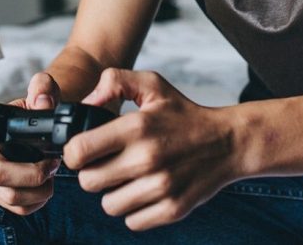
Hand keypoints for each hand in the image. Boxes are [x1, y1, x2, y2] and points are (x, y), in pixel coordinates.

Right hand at [0, 72, 62, 214]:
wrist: (44, 133)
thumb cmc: (39, 112)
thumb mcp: (45, 94)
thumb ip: (44, 88)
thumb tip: (42, 101)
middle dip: (31, 173)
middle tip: (52, 164)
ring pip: (8, 194)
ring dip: (39, 190)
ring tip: (53, 175)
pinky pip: (16, 208)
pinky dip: (37, 202)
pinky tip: (46, 189)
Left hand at [65, 69, 240, 230]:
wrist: (229, 142)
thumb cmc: (184, 113)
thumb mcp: (152, 84)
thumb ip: (114, 81)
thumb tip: (87, 103)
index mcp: (137, 127)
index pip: (79, 151)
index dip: (73, 152)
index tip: (82, 150)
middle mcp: (147, 159)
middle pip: (88, 183)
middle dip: (91, 173)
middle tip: (105, 163)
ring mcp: (161, 187)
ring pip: (109, 205)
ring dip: (112, 193)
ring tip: (126, 177)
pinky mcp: (173, 209)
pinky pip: (132, 221)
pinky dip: (133, 209)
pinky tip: (142, 191)